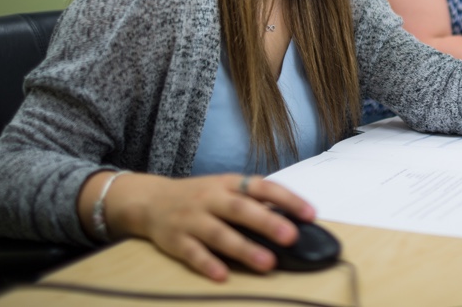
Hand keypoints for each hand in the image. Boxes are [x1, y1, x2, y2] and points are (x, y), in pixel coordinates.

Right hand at [104, 173, 314, 280]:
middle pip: (242, 209)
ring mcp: (192, 219)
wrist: (151, 200)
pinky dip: (207, 264)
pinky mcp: (175, 240)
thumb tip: (292, 217)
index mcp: (229, 184)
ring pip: (219, 234)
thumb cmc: (200, 196)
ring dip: (244, 248)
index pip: (262, 187)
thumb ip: (254, 201)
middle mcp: (211, 199)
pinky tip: (223, 276)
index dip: (287, 199)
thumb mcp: (226, 189)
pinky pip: (192, 253)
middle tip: (291, 237)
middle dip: (268, 222)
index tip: (310, 214)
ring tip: (267, 263)